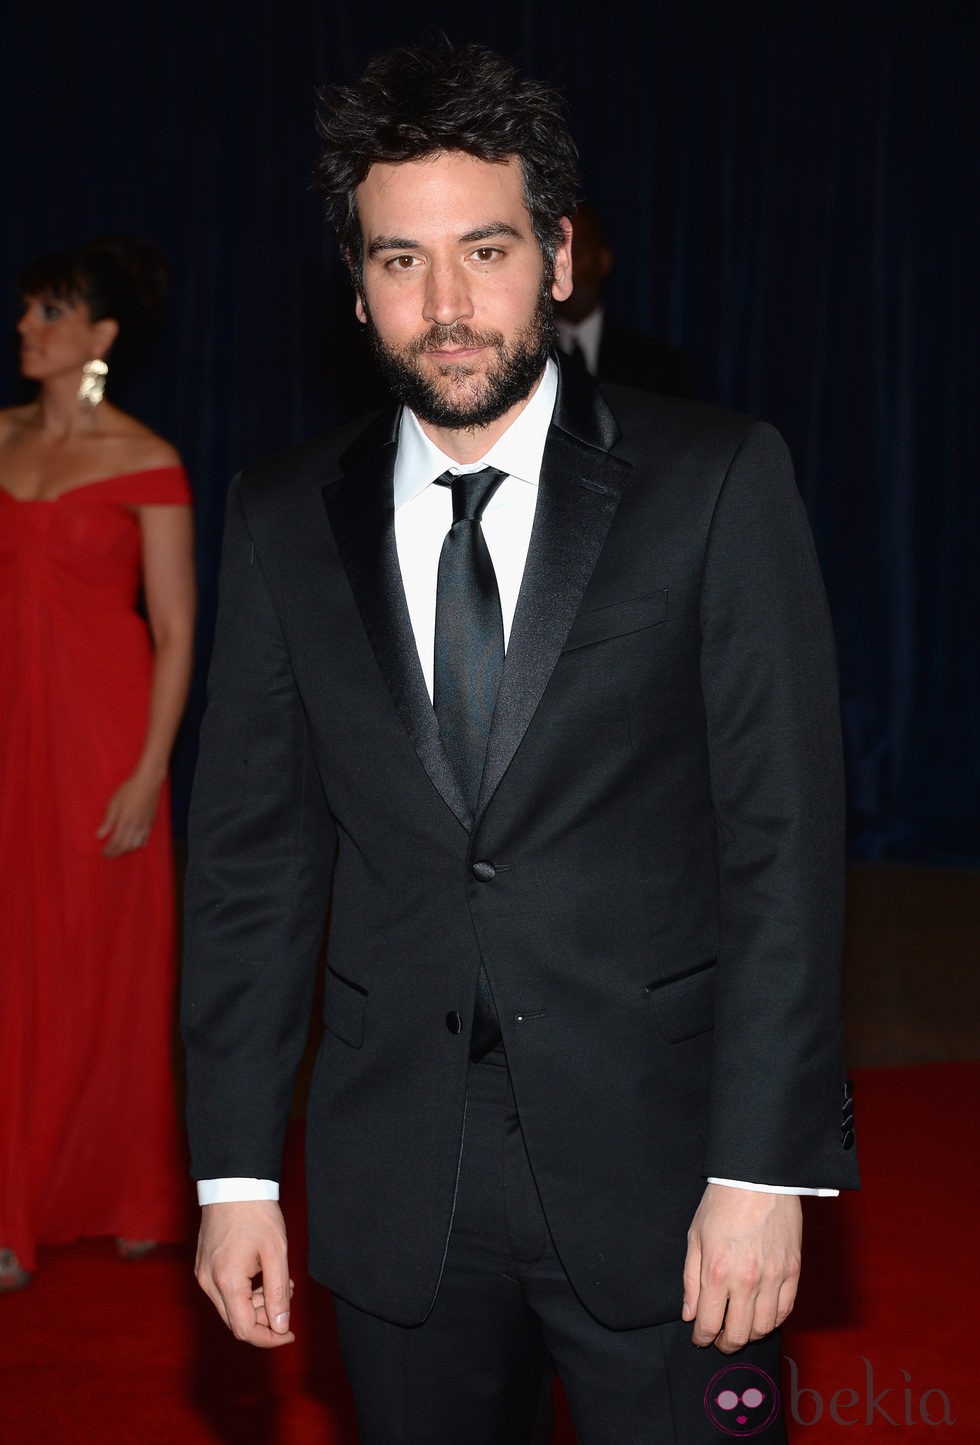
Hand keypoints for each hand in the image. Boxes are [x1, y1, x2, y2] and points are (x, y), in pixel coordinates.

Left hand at [95, 770, 161, 856]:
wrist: (149, 781)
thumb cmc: (130, 789)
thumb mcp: (114, 803)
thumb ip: (108, 821)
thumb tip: (99, 836)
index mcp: (125, 822)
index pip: (116, 843)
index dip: (109, 850)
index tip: (102, 853)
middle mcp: (136, 826)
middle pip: (125, 847)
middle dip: (116, 853)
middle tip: (108, 856)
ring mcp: (145, 825)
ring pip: (135, 845)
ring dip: (126, 851)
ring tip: (118, 852)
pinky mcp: (150, 822)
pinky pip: (144, 839)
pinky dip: (137, 845)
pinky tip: (133, 845)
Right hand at [195, 1201, 294, 1348]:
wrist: (234, 1182)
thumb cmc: (257, 1213)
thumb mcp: (276, 1253)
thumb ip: (278, 1293)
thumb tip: (281, 1326)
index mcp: (226, 1281)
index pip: (245, 1329)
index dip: (269, 1337)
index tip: (290, 1333)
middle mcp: (208, 1283)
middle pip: (236, 1322)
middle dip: (265, 1318)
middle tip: (288, 1295)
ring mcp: (202, 1274)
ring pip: (230, 1308)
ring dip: (256, 1304)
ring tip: (280, 1281)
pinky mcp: (203, 1266)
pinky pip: (223, 1292)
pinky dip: (244, 1292)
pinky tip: (262, 1274)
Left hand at [682, 1184, 800, 1352]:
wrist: (757, 1178)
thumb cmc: (721, 1203)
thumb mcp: (695, 1237)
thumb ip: (691, 1280)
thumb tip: (690, 1314)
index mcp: (717, 1272)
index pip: (709, 1324)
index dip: (702, 1338)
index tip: (699, 1339)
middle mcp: (747, 1281)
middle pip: (739, 1334)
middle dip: (725, 1343)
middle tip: (719, 1340)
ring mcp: (774, 1278)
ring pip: (764, 1328)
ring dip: (750, 1335)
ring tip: (740, 1329)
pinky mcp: (793, 1271)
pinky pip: (785, 1310)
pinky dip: (773, 1321)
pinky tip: (762, 1317)